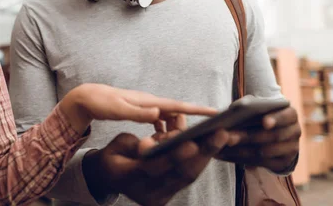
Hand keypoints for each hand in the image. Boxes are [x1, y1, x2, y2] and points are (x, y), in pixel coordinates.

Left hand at [59, 83, 217, 133]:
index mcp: (149, 102)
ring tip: (174, 142)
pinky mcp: (142, 110)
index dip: (197, 109)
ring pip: (169, 117)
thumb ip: (138, 113)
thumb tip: (158, 113)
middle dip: (187, 124)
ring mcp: (147, 106)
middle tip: (189, 139)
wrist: (89, 97)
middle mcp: (151, 102)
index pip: (178, 105)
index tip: (215, 112)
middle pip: (178, 112)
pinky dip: (163, 129)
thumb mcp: (119, 110)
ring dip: (174, 129)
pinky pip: (160, 120)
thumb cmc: (102, 103)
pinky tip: (161, 138)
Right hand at [83, 129, 231, 205]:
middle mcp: (147, 193)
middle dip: (203, 153)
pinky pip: (188, 175)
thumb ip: (136, 144)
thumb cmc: (113, 156)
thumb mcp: (117, 146)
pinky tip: (214, 143)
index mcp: (127, 178)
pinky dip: (201, 158)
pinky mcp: (170, 193)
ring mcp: (160, 196)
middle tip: (220, 134)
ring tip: (222, 136)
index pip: (154, 168)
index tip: (192, 143)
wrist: (110, 177)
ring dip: (207, 154)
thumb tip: (153, 143)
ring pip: (188, 176)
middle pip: (179, 174)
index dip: (173, 156)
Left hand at [217, 106, 300, 172]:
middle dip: (249, 136)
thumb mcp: (256, 108)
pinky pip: (262, 163)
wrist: (274, 134)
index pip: (286, 116)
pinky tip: (226, 155)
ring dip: (243, 150)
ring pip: (266, 151)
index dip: (276, 119)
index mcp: (290, 114)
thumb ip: (244, 106)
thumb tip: (222, 110)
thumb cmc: (260, 116)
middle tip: (229, 137)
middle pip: (272, 136)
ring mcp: (291, 149)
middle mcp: (295, 131)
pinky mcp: (283, 163)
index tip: (264, 122)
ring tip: (224, 147)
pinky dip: (242, 159)